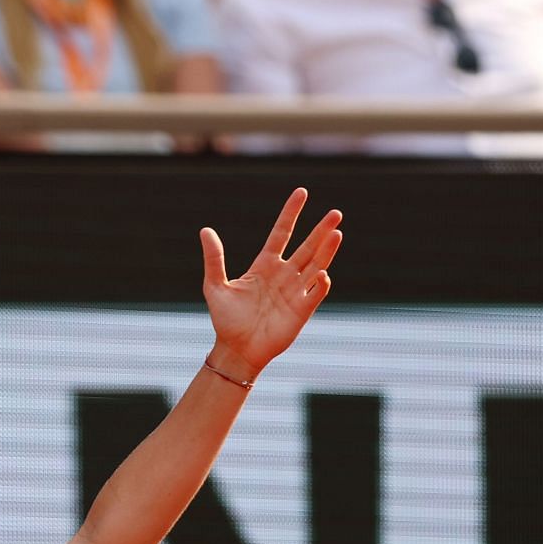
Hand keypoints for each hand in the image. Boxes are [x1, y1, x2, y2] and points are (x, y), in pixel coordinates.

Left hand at [199, 187, 342, 376]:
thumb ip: (214, 259)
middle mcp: (283, 275)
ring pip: (315, 266)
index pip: (281, 233)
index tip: (302, 193)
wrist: (236, 350)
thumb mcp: (214, 286)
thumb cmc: (226, 320)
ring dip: (327, 251)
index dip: (291, 213)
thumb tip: (205, 231)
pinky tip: (322, 273)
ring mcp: (295, 292)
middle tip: (336, 212)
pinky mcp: (301, 311)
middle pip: (307, 247)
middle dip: (321, 230)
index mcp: (264, 266)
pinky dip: (319, 284)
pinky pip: (315, 294)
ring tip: (336, 232)